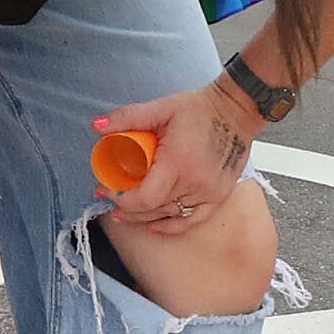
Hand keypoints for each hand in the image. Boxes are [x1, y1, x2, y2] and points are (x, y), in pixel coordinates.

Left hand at [95, 80, 255, 233]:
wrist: (237, 110)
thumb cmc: (200, 108)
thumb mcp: (161, 108)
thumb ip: (127, 117)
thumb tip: (96, 127)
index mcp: (178, 162)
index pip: (144, 197)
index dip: (121, 198)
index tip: (106, 188)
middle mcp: (195, 182)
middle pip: (153, 208)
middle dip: (126, 206)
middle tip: (109, 197)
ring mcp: (209, 192)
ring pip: (169, 215)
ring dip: (143, 216)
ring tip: (124, 212)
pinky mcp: (219, 196)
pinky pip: (193, 220)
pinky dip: (172, 225)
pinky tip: (155, 225)